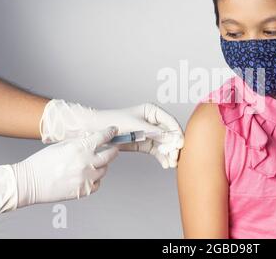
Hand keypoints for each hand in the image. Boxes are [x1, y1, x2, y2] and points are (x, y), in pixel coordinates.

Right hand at [12, 126, 118, 206]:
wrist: (29, 182)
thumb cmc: (41, 163)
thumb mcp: (61, 145)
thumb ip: (79, 142)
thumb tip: (92, 138)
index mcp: (79, 148)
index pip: (103, 137)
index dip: (110, 132)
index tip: (114, 131)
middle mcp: (86, 162)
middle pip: (110, 155)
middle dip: (113, 150)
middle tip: (113, 148)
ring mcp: (86, 177)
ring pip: (104, 170)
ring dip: (102, 165)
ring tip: (91, 163)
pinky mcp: (84, 190)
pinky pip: (97, 183)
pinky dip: (95, 179)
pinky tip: (86, 175)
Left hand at [40, 100, 183, 168]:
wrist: (95, 130)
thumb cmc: (113, 122)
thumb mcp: (134, 125)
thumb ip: (153, 131)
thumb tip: (170, 137)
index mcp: (152, 111)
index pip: (170, 121)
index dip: (177, 132)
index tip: (181, 143)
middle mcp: (153, 122)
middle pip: (170, 134)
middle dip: (174, 146)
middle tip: (175, 157)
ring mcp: (150, 133)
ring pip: (165, 144)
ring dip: (169, 154)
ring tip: (171, 163)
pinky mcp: (144, 144)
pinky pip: (157, 151)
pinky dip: (162, 157)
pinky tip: (165, 164)